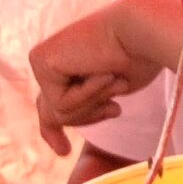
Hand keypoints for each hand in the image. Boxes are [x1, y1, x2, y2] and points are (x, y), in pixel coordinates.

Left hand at [30, 0, 171, 155]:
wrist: (141, 31)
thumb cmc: (137, 56)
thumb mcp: (107, 92)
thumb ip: (82, 105)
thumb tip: (54, 121)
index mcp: (67, 64)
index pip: (52, 104)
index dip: (53, 130)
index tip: (64, 152)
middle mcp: (50, 60)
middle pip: (53, 111)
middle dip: (82, 119)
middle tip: (108, 116)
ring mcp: (42, 60)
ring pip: (59, 112)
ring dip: (92, 104)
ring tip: (112, 79)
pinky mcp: (40, 60)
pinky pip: (60, 103)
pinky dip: (86, 94)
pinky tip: (101, 73)